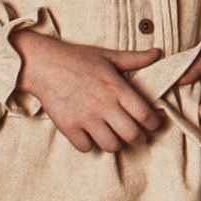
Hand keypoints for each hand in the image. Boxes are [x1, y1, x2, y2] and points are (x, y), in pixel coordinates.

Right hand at [12, 27, 161, 154]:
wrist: (43, 64)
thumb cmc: (77, 59)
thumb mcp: (108, 56)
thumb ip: (135, 58)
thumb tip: (157, 53)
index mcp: (117, 88)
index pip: (145, 115)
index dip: (154, 123)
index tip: (152, 124)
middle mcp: (104, 105)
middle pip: (132, 135)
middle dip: (138, 138)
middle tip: (136, 135)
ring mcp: (86, 118)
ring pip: (111, 145)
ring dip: (115, 143)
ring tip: (113, 136)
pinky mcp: (68, 127)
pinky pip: (86, 147)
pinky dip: (90, 144)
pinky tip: (90, 135)